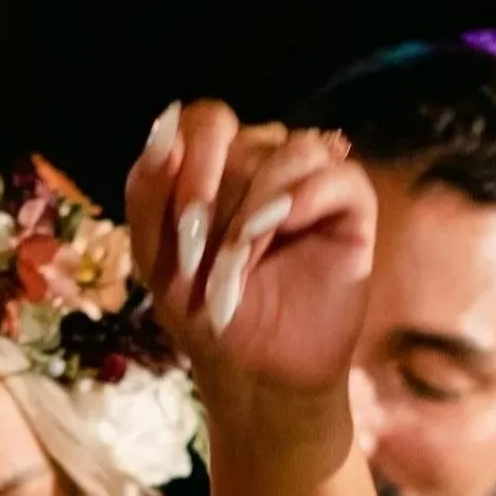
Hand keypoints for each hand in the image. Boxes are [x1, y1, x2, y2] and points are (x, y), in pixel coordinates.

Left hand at [125, 101, 376, 415]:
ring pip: (291, 150)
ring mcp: (308, 181)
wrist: (258, 374)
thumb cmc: (207, 315)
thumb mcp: (158, 261)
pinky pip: (339, 173)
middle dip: (220, 199)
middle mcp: (264, 162)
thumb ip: (147, 194)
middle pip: (245, 138)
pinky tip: (289, 229)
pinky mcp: (349, 206)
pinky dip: (308, 196)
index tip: (185, 225)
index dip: (193, 160)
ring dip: (259, 207)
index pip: (206, 121)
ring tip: (244, 263)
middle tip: (208, 258)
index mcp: (217, 167)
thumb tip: (166, 123)